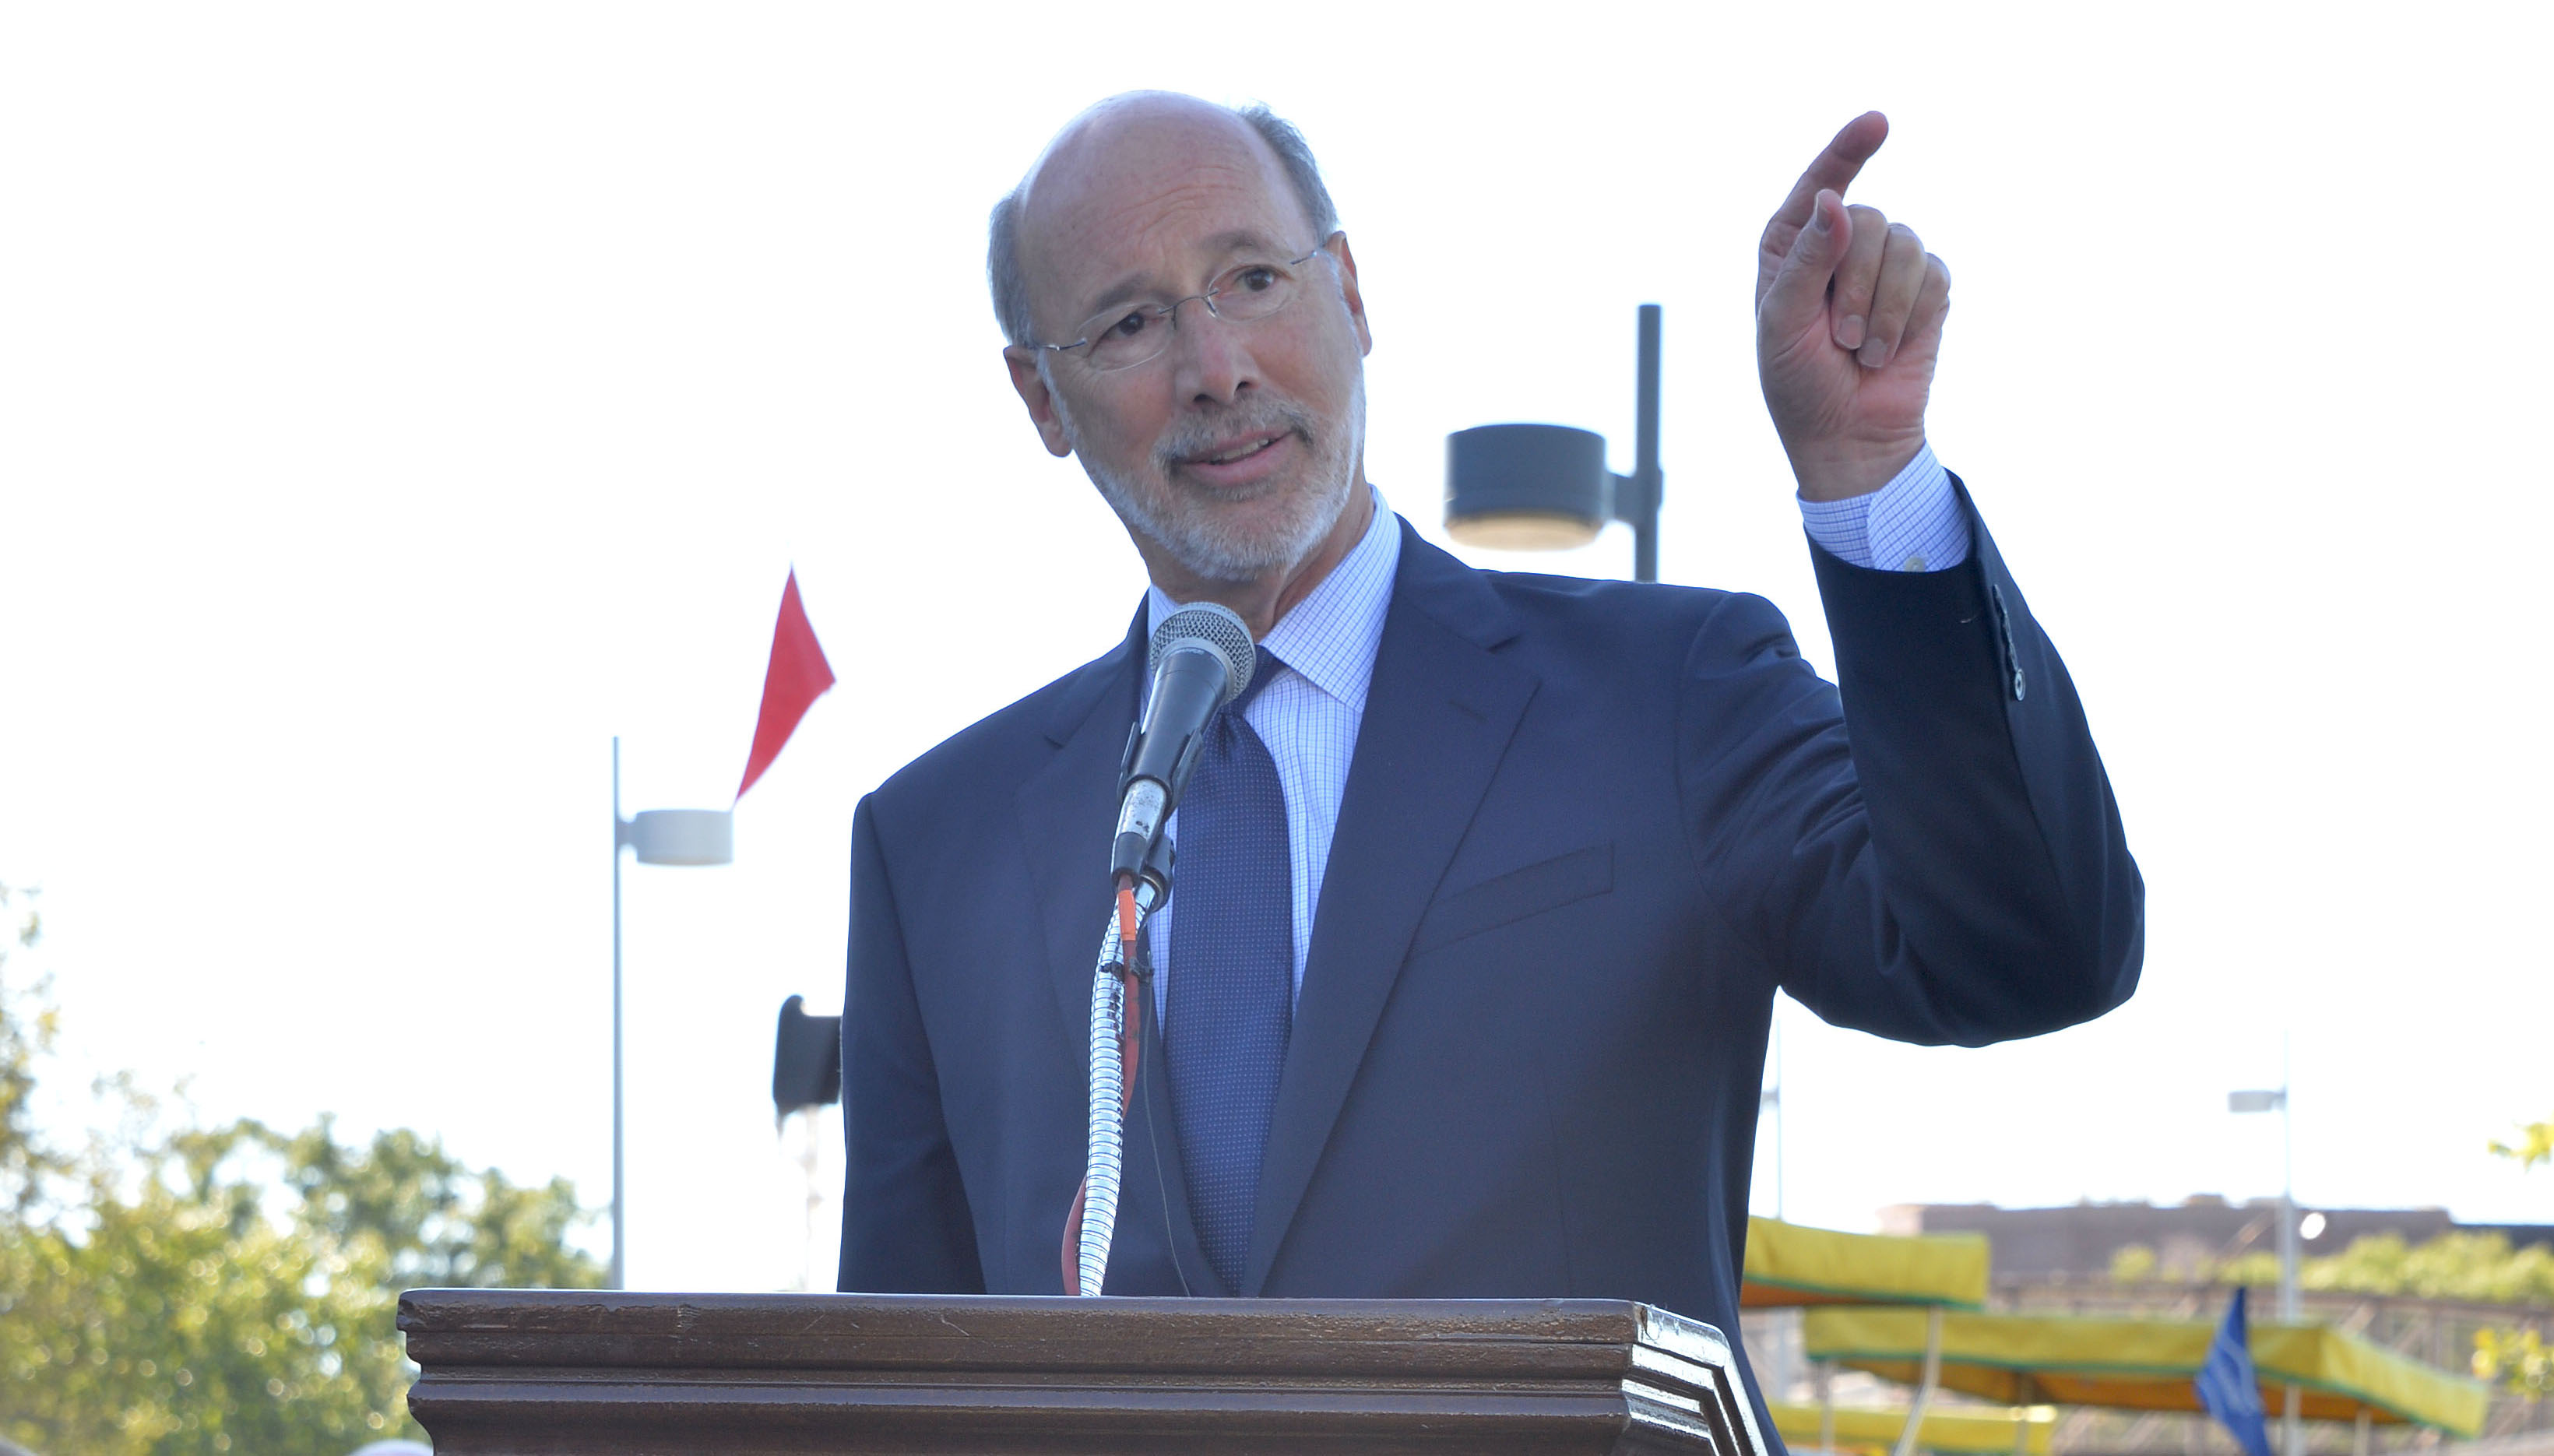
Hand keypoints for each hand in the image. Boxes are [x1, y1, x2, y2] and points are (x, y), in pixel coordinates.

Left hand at [1756, 112, 1951, 501]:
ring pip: (1905, 246)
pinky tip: (1890, 350)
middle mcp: (1841, 243)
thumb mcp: (1783, 324)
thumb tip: (1835, 201)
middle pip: (1869, 221)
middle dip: (1856, 286)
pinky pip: (1933, 276)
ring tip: (1861, 351)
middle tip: (1838, 340)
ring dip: (1883, 309)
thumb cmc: (1798, 383)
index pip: (1821, 184)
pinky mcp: (1926, 289)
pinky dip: (1911, 318)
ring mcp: (1887, 264)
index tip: (1878, 121)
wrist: (1848, 437)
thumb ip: (1806, 261)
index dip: (1848, 150)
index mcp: (1791, 244)